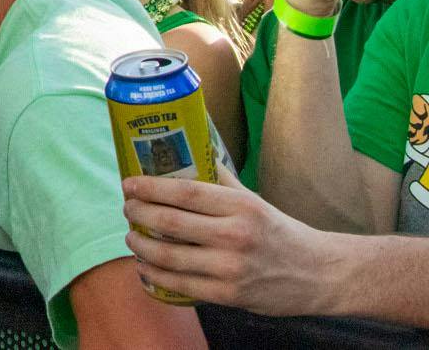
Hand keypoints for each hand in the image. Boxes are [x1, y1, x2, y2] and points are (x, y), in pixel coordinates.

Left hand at [122, 174, 337, 317]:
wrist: (319, 273)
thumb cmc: (279, 232)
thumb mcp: (253, 200)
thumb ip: (220, 180)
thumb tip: (188, 150)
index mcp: (241, 207)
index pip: (185, 193)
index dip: (150, 188)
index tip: (128, 184)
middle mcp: (235, 236)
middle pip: (171, 223)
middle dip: (139, 214)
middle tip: (127, 209)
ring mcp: (232, 268)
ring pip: (170, 257)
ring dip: (141, 246)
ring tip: (131, 237)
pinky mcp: (230, 295)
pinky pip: (181, 285)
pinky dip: (155, 275)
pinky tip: (144, 266)